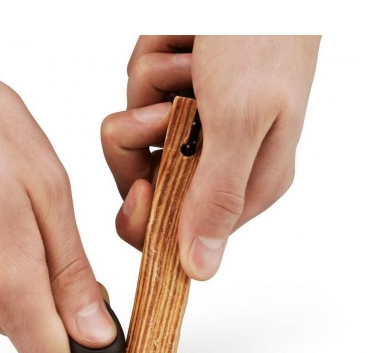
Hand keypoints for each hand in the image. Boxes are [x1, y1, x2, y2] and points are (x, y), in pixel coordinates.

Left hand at [101, 35, 320, 279]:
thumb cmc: (266, 37)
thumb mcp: (243, 121)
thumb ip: (217, 197)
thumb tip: (201, 268)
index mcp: (244, 184)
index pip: (179, 233)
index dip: (150, 220)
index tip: (144, 188)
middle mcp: (214, 160)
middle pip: (144, 184)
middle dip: (146, 142)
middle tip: (173, 111)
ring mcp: (189, 124)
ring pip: (132, 135)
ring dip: (150, 93)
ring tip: (193, 64)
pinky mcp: (170, 90)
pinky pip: (134, 92)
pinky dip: (152, 62)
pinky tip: (185, 43)